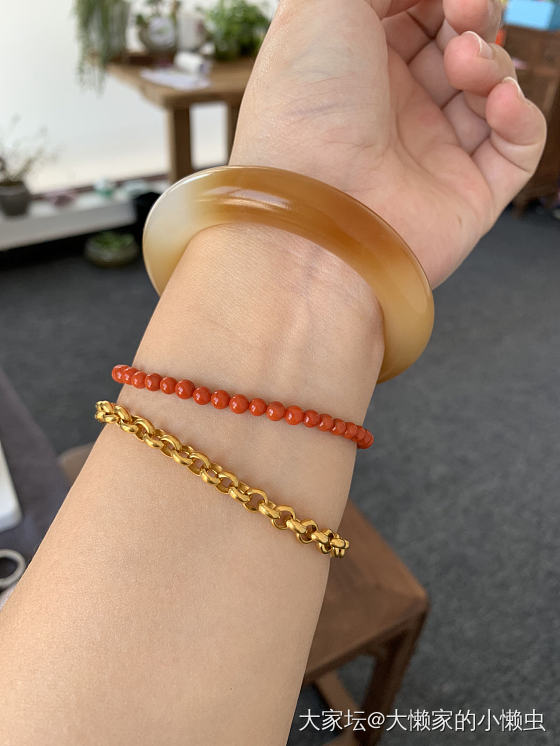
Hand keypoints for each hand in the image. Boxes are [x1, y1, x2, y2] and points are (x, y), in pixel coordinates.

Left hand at [229, 0, 546, 286]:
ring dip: (491, 62)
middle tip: (464, 15)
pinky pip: (516, 146)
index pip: (418, 13)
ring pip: (491, 88)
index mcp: (358, 66)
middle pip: (460, 44)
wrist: (315, 211)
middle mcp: (395, 110)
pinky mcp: (467, 195)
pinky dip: (520, 115)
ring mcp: (432, 154)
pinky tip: (498, 103)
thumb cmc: (304, 111)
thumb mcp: (320, 7)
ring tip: (464, 66)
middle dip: (472, 18)